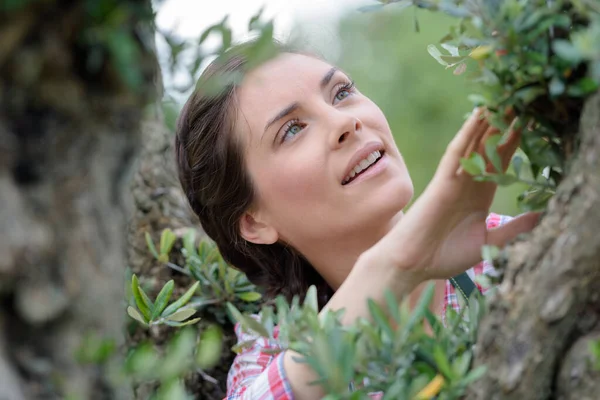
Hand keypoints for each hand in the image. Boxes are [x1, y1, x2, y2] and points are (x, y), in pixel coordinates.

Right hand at [376, 108, 538, 280]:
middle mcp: (468, 182)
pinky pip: (456, 153)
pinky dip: (467, 134)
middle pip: (490, 147)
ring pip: (475, 145)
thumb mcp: (489, 242)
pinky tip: (479, 116)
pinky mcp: (442, 181)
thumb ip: (515, 228)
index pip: (502, 162)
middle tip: (524, 101)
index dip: (516, 143)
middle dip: (506, 126)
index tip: (535, 124)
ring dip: (489, 123)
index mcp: (480, 195)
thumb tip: (543, 215)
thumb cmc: (445, 255)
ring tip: (507, 99)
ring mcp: (455, 179)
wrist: (414, 262)